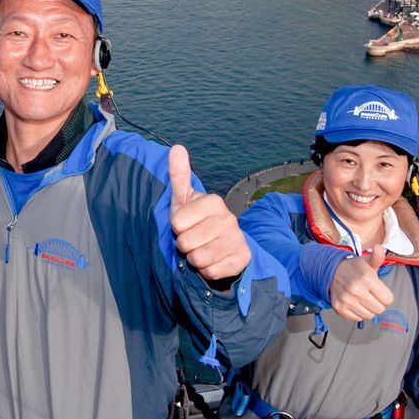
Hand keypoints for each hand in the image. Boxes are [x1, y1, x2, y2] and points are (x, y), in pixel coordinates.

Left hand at [166, 145, 250, 282]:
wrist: (220, 245)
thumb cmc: (195, 221)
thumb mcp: (183, 199)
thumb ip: (179, 175)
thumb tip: (177, 147)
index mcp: (213, 201)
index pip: (177, 223)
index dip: (176, 228)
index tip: (184, 224)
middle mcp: (229, 218)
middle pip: (186, 242)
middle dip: (184, 245)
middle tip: (192, 239)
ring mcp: (237, 238)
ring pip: (199, 259)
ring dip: (194, 259)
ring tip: (201, 250)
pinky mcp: (242, 258)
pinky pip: (212, 272)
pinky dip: (206, 271)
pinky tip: (212, 261)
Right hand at [328, 246, 394, 323]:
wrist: (331, 271)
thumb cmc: (353, 268)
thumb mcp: (367, 261)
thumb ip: (377, 257)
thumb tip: (379, 248)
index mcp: (367, 279)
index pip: (388, 299)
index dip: (385, 295)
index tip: (379, 291)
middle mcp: (356, 290)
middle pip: (379, 309)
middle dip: (377, 303)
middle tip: (371, 295)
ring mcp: (347, 300)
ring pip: (369, 316)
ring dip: (368, 309)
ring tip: (363, 299)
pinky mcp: (339, 308)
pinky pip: (356, 319)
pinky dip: (357, 313)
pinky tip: (355, 303)